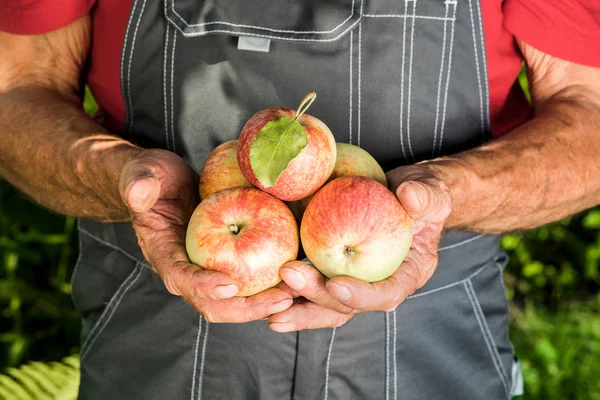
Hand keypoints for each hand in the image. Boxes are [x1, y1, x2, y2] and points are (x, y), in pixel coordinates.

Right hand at [119, 149, 292, 322]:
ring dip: (267, 303)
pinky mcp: (229, 264)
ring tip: (299, 295)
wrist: (162, 185)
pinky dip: (274, 284)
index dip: (205, 286)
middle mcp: (189, 272)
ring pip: (239, 300)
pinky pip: (252, 280)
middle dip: (248, 308)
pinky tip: (301, 278)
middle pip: (217, 304)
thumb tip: (138, 194)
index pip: (183, 279)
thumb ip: (139, 184)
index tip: (231, 285)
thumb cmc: (151, 178)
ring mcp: (210, 271)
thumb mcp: (142, 174)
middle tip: (280, 300)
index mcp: (166, 256)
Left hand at [268, 164, 450, 331]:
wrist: (406, 196)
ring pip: (324, 305)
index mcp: (406, 275)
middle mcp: (377, 286)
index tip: (336, 283)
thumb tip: (409, 196)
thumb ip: (425, 196)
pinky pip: (311, 286)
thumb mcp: (431, 192)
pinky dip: (289, 291)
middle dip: (316, 296)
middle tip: (289, 277)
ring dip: (296, 308)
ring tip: (267, 308)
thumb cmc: (423, 195)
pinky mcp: (334, 272)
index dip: (360, 295)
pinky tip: (264, 291)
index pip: (386, 295)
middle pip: (346, 306)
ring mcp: (354, 282)